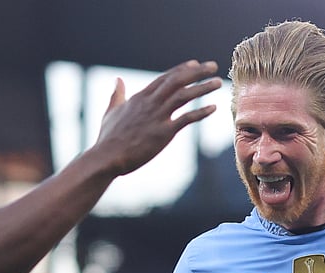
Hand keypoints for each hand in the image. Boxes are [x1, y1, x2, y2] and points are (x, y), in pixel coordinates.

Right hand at [91, 60, 221, 175]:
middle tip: (213, 66)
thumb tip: (117, 80)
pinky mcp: (163, 133)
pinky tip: (213, 108)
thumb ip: (117, 95)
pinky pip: (186, 119)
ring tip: (218, 82)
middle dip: (197, 72)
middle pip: (177, 80)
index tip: (195, 64)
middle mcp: (150, 103)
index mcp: (140, 97)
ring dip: (203, 87)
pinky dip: (201, 112)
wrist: (106, 157)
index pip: (164, 78)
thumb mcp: (111, 111)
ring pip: (184, 95)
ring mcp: (157, 117)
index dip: (181, 69)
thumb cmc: (107, 138)